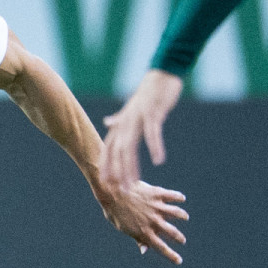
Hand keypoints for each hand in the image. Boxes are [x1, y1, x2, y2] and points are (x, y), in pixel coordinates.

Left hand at [93, 175, 188, 264]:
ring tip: (185, 217)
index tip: (179, 260)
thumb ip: (137, 238)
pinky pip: (172, 196)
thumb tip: (144, 250)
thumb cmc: (116, 211)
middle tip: (182, 240)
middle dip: (179, 237)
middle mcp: (153, 221)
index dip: (171, 255)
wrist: (113, 192)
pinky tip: (182, 198)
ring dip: (182, 216)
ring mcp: (156, 208)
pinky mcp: (157, 194)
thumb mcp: (124, 228)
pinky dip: (178, 197)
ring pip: (176, 213)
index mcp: (144, 232)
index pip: (161, 247)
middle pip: (172, 232)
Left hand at [101, 69, 184, 192]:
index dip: (106, 167)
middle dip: (118, 173)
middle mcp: (124, 122)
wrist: (161, 76)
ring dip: (131, 166)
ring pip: (129, 146)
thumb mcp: (131, 110)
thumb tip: (108, 122)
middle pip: (116, 152)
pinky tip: (158, 160)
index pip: (108, 150)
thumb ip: (119, 119)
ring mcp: (136, 117)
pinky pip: (152, 133)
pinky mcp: (152, 112)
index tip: (107, 185)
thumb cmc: (147, 96)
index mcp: (120, 124)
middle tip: (123, 191)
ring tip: (135, 183)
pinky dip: (154, 146)